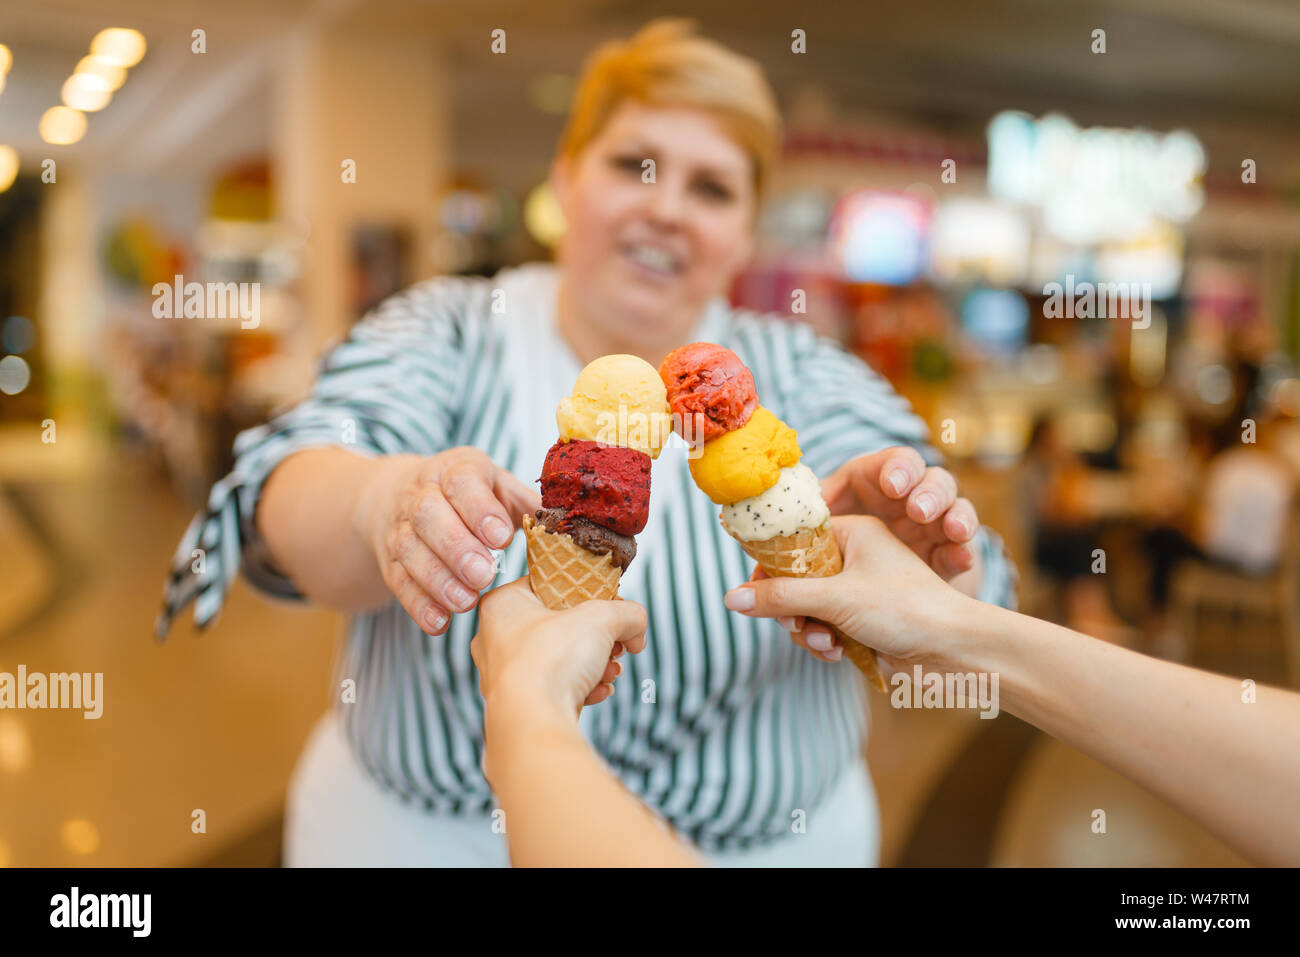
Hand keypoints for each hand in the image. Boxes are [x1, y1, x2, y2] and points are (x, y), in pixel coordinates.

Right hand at [356, 448, 540, 634]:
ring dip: (437, 579)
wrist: (398, 495)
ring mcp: (400, 527)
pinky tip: (440, 622)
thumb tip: (566, 525)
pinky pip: (397, 581)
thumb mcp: (499, 487)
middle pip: (429, 515)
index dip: (479, 509)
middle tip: (483, 575)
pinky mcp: (389, 560)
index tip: (501, 537)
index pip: (462, 481)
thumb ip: (529, 504)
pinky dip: (417, 604)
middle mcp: (421, 494)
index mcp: (455, 469)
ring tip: (465, 601)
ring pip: (409, 550)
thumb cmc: (468, 494)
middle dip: (456, 547)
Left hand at [472, 578, 647, 717]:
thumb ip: (627, 613)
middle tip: (618, 640)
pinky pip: (556, 686)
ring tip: (612, 668)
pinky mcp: (519, 704)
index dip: (586, 591)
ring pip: (560, 658)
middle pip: (559, 624)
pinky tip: (600, 689)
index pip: (549, 583)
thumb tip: (637, 625)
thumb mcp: (602, 619)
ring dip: (594, 662)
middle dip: (596, 635)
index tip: (610, 602)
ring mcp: (506, 674)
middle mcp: (496, 638)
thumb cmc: (550, 661)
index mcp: (502, 605)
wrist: (534, 724)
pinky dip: (581, 686)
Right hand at [724, 515, 963, 667]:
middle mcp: (857, 557)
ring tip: (826, 644)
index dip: (771, 568)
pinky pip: (828, 628)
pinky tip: (838, 655)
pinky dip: (826, 642)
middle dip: (790, 609)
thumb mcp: (836, 599)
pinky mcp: (867, 621)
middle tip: (794, 626)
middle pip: (796, 579)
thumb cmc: (907, 609)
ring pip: (810, 608)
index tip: (754, 593)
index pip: (794, 542)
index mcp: (854, 532)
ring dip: (809, 630)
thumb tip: (731, 597)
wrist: (958, 652)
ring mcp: (862, 591)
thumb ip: (780, 598)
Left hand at [820, 447, 978, 580]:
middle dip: (929, 493)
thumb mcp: (830, 519)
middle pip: (934, 480)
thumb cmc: (844, 539)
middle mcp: (916, 496)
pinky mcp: (950, 553)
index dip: (898, 469)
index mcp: (884, 480)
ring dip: (956, 517)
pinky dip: (964, 553)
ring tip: (953, 531)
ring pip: (958, 508)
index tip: (892, 485)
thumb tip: (784, 508)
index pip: (898, 461)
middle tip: (919, 511)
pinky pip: (964, 549)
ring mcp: (937, 524)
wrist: (872, 580)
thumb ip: (813, 512)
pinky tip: (961, 558)